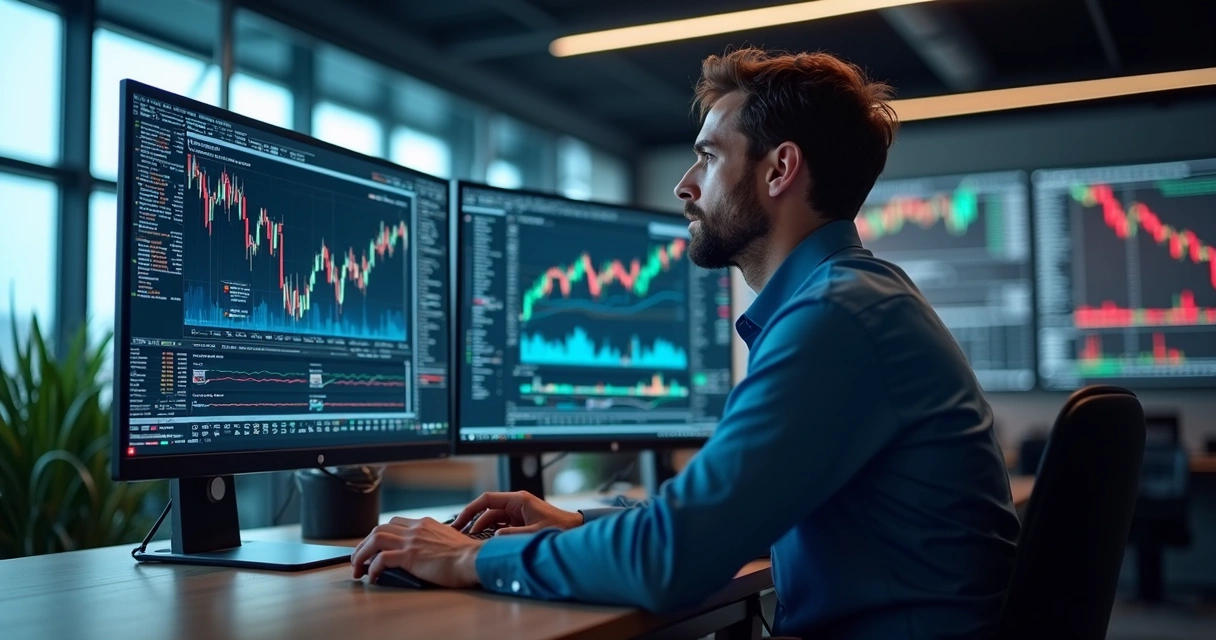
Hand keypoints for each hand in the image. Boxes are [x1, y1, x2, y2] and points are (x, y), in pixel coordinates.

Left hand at [351, 517, 481, 587]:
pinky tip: (373, 577)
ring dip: (362, 554)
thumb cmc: (467, 555)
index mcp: (425, 524)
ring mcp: (411, 541)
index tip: (374, 546)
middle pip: (378, 529)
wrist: (474, 559)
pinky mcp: (410, 556)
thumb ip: (435, 540)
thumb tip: (428, 552)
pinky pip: (381, 560)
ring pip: (375, 540)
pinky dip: (373, 569)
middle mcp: (415, 529)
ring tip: (358, 568)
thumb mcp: (449, 539)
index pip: (393, 523)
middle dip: (364, 544)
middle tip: (359, 558)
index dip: (379, 535)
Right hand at [451, 491, 581, 535]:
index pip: (486, 500)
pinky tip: (487, 545)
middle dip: (475, 524)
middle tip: (462, 537)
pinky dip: (494, 534)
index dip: (470, 510)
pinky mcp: (522, 521)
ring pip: (494, 520)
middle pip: (488, 511)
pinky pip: (502, 526)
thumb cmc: (560, 528)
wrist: (575, 531)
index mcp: (518, 500)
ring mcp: (519, 512)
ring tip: (473, 543)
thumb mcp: (533, 533)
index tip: (459, 521)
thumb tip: (493, 539)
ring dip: (484, 531)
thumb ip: (512, 536)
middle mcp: (516, 504)